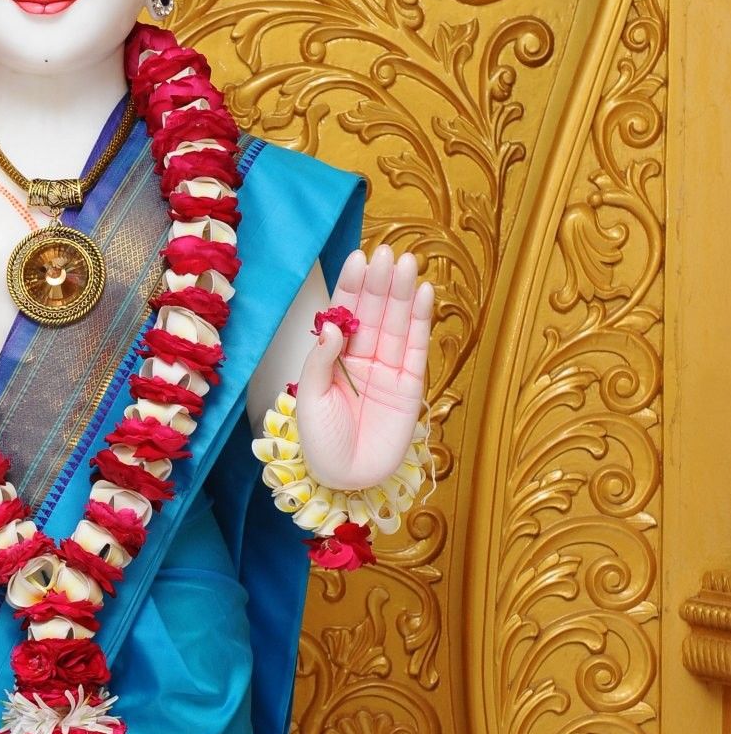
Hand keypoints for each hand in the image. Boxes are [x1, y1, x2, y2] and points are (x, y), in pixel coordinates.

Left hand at [294, 245, 432, 491]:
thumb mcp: (310, 401)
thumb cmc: (320, 444)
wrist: (346, 480)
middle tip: (387, 253)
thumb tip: (333, 325)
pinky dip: (422, 321)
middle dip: (380, 283)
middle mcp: (362, 359)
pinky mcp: (411, 385)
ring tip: (408, 263)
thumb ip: (320, 362)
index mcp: (333, 359)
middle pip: (373, 313)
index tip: (358, 258)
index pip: (343, 315)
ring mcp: (388, 370)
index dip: (351, 287)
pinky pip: (417, 348)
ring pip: (397, 324)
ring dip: (402, 294)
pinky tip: (424, 293)